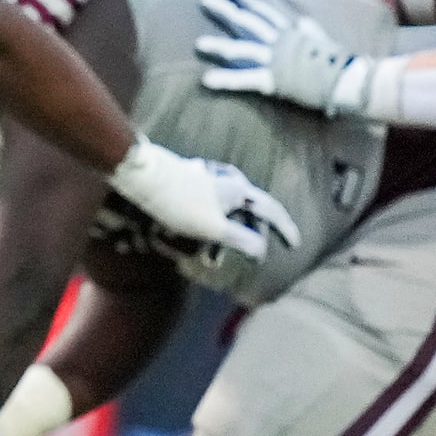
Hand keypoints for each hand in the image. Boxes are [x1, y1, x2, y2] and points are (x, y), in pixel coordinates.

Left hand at [105, 139, 300, 263]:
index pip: (271, 210)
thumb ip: (240, 239)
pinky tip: (192, 235)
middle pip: (247, 212)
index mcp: (239, 190)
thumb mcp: (213, 228)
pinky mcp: (192, 181)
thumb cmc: (178, 203)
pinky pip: (209, 207)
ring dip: (223, 235)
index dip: (285, 228)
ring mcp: (210, 178)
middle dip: (246, 237)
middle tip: (240, 259)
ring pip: (226, 211)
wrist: (142, 177)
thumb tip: (261, 250)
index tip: (293, 245)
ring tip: (209, 257)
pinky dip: (208, 224)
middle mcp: (229, 180)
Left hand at [195, 0, 373, 115]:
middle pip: (248, 22)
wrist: (348, 79)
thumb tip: (303, 22)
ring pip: (242, 50)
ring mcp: (275, 59)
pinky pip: (245, 79)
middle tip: (205, 1)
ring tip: (199, 44)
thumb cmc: (336, 62)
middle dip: (226, 10)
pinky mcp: (274, 80)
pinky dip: (225, 80)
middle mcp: (279, 41)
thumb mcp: (321, 40)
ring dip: (219, 46)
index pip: (263, 10)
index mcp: (290, 31)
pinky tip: (206, 80)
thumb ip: (308, 31)